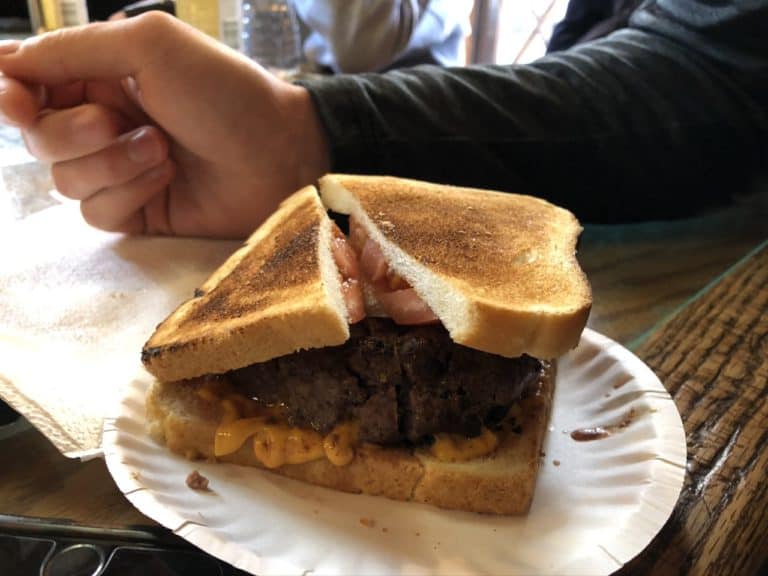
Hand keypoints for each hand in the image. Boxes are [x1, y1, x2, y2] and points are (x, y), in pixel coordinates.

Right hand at [0, 13, 328, 237]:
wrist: (279, 153)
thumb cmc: (225, 92)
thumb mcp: (150, 47)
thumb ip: (72, 49)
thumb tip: (6, 64)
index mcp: (102, 75)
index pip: (28, 86)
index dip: (13, 96)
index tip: (16, 101)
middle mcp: (105, 122)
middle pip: (38, 138)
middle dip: (73, 133)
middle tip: (117, 123)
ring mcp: (121, 170)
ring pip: (64, 179)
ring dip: (113, 163)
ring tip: (164, 150)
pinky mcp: (139, 211)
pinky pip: (97, 213)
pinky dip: (128, 194)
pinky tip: (167, 178)